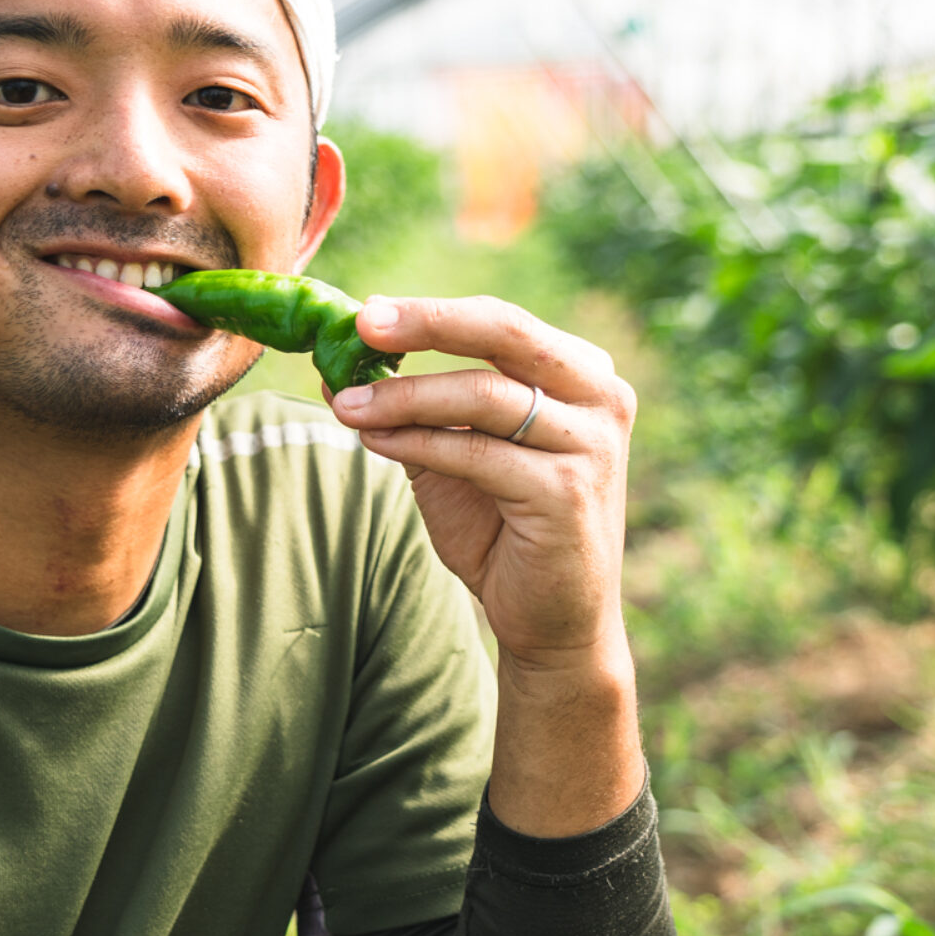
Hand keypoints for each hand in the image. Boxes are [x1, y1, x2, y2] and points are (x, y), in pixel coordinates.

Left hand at [326, 295, 644, 835]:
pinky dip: (418, 443)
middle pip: (504, 333)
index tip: (363, 314)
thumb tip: (335, 371)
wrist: (554, 622)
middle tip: (360, 325)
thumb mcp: (455, 458)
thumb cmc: (506, 533)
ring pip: (484, 395)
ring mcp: (590, 444)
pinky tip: (376, 442)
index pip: (499, 321)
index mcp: (580, 374)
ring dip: (404, 397)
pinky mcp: (568, 492)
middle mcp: (599, 397)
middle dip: (426, 324)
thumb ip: (413, 412)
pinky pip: (477, 453)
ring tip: (345, 404)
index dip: (430, 313)